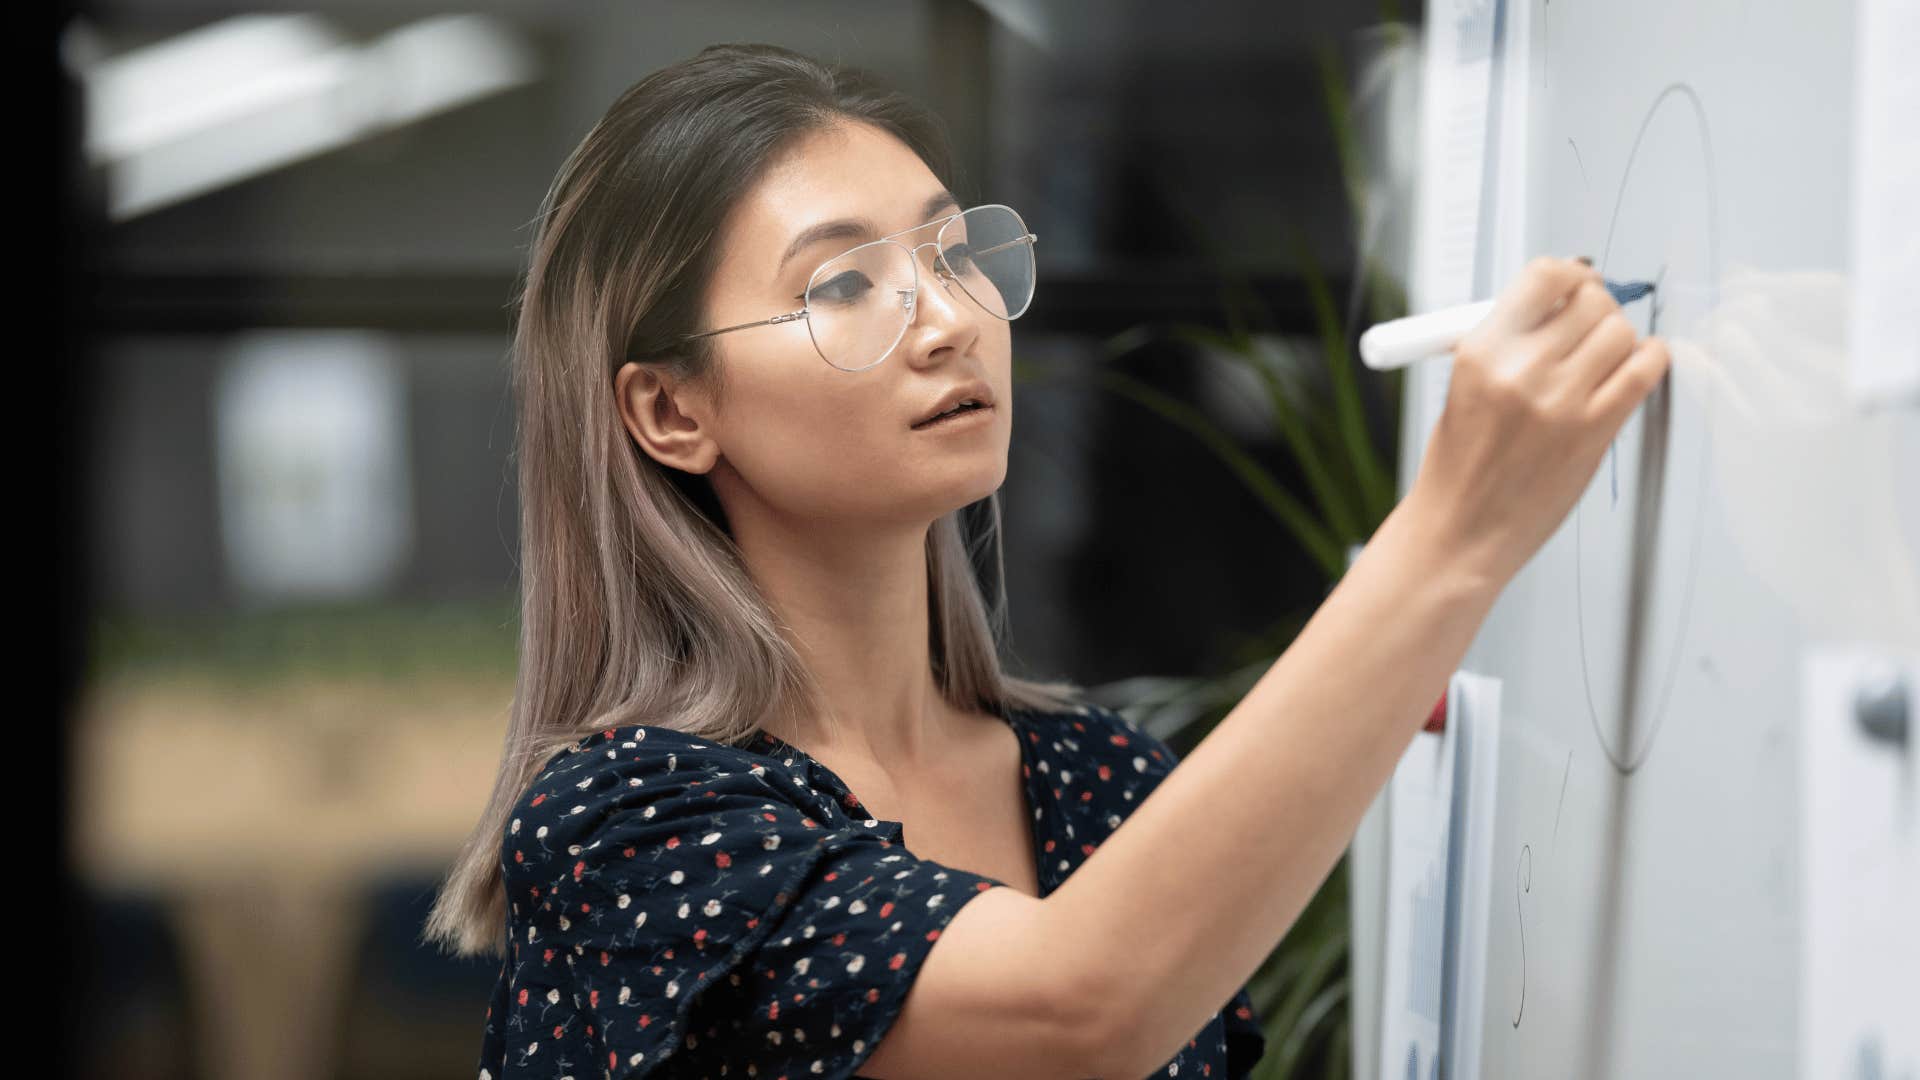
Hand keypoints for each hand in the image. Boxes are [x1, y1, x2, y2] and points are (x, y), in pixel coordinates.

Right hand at [1407, 255, 1671, 586]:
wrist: (1460, 531)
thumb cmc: (1460, 468)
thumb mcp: (1465, 387)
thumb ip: (1511, 343)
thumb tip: (1561, 302)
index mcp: (1482, 352)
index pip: (1544, 277)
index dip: (1571, 274)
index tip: (1578, 282)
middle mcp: (1521, 370)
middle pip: (1591, 301)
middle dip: (1598, 307)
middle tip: (1593, 325)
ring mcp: (1561, 401)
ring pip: (1621, 332)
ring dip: (1621, 338)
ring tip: (1607, 357)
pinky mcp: (1593, 432)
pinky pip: (1644, 371)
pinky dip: (1649, 360)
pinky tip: (1636, 366)